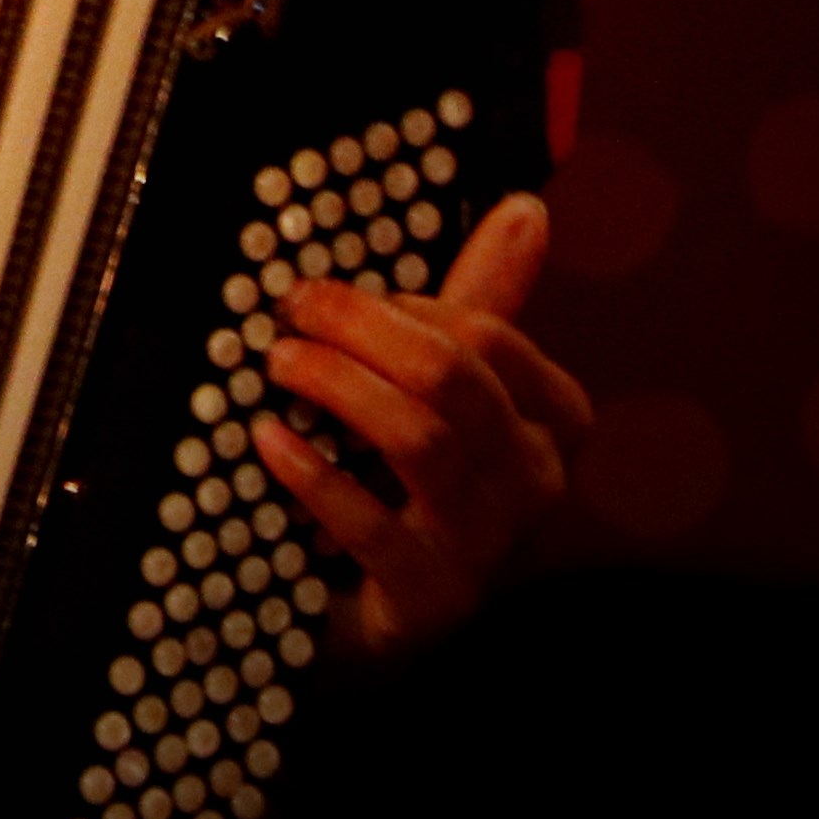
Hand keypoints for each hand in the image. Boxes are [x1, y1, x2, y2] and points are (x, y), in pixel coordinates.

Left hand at [255, 190, 591, 657]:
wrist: (375, 610)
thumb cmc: (410, 481)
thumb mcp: (446, 389)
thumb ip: (480, 301)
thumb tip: (525, 207)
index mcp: (552, 423)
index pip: (487, 336)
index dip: (397, 306)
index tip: (321, 295)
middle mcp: (535, 483)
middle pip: (453, 378)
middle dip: (358, 331)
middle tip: (285, 315)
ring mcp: (488, 547)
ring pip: (420, 439)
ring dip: (335, 387)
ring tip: (275, 365)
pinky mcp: (429, 600)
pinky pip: (374, 527)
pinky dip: (313, 476)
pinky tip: (266, 443)